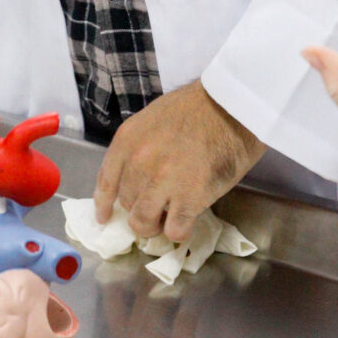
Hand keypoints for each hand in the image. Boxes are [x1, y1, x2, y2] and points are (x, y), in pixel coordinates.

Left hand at [93, 80, 265, 242]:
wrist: (233, 106)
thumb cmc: (199, 108)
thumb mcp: (154, 118)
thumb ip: (139, 147)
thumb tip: (134, 176)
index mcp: (128, 140)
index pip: (106, 182)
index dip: (104, 205)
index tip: (106, 217)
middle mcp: (139, 162)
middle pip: (127, 203)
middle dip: (139, 209)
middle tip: (156, 207)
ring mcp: (163, 181)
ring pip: (143, 222)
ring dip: (155, 226)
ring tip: (168, 220)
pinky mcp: (189, 198)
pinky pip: (174, 230)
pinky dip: (179, 231)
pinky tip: (187, 221)